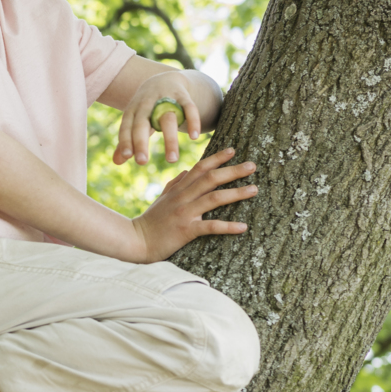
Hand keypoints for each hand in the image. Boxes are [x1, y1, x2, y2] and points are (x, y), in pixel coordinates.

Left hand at [115, 71, 203, 166]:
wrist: (165, 79)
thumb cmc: (148, 107)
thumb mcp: (136, 120)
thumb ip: (127, 139)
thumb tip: (115, 162)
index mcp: (133, 110)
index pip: (127, 126)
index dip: (125, 140)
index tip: (127, 156)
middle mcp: (147, 103)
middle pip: (142, 123)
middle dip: (140, 142)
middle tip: (141, 162)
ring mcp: (166, 98)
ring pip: (167, 119)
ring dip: (170, 140)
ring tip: (172, 160)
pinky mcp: (183, 95)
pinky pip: (189, 108)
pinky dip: (192, 121)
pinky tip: (194, 137)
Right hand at [130, 149, 256, 261]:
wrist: (136, 241)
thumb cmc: (151, 221)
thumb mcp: (162, 199)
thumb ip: (175, 183)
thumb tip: (187, 170)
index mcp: (178, 189)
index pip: (199, 168)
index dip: (217, 158)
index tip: (233, 150)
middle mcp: (182, 198)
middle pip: (210, 179)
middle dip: (233, 171)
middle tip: (253, 165)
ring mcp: (184, 213)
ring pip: (214, 198)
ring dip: (236, 193)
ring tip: (254, 189)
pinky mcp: (185, 231)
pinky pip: (210, 226)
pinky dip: (228, 226)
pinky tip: (243, 226)